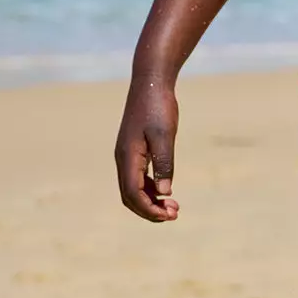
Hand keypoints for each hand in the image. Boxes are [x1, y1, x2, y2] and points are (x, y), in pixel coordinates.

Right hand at [114, 76, 180, 221]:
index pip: (133, 194)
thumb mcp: (165, 135)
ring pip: (132, 188)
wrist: (150, 82)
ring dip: (150, 200)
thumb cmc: (158, 107)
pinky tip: (164, 189)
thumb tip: (165, 192)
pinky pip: (137, 176)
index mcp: (128, 156)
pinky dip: (149, 188)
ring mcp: (126, 153)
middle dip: (149, 210)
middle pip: (129, 196)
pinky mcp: (132, 149)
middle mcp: (123, 157)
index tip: (170, 215)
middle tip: (174, 213)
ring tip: (173, 205)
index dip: (150, 210)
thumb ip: (164, 163)